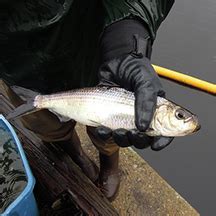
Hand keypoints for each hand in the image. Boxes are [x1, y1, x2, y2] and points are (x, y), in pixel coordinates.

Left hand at [96, 18, 173, 149]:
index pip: (164, 130)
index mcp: (157, 109)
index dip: (163, 140)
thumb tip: (144, 126)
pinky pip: (109, 132)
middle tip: (134, 134)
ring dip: (122, 139)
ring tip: (117, 131)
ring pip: (126, 138)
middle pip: (144, 138)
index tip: (156, 145)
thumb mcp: (145, 82)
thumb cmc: (134, 68)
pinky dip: (105, 134)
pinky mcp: (110, 116)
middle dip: (138, 140)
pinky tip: (102, 129)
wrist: (115, 61)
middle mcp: (142, 116)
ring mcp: (125, 117)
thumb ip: (147, 102)